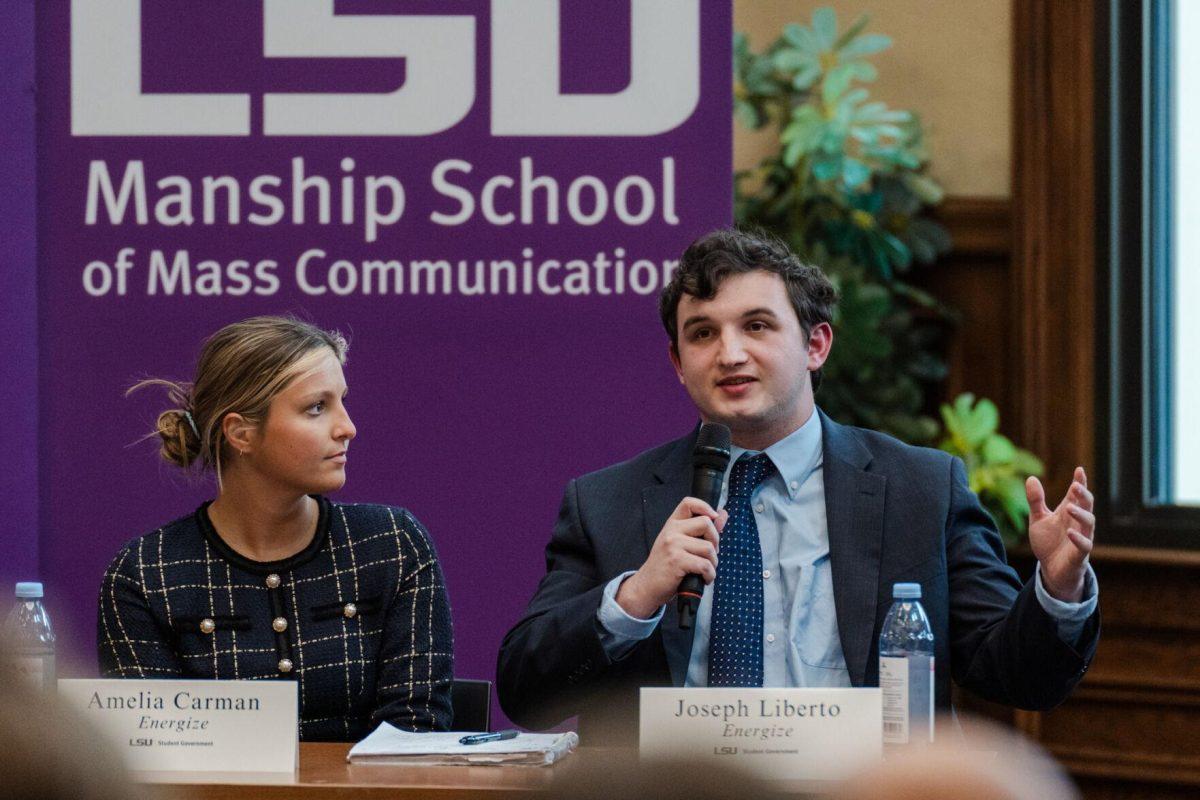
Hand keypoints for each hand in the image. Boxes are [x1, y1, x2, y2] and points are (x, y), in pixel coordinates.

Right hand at [616, 497, 727, 618]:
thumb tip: (723, 514)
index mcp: (672, 524)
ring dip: (713, 563)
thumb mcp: (680, 544)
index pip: (689, 503)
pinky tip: (703, 579)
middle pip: (706, 523)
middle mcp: (671, 531)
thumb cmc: (665, 567)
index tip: (713, 519)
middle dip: (715, 541)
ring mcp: (673, 545)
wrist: (646, 586)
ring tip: (705, 570)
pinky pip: (705, 565)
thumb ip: (702, 530)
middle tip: (709, 555)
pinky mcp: (677, 561)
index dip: (705, 507)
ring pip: (708, 547)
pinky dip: (709, 575)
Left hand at [1026, 467, 1094, 602]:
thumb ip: (1036, 500)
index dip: (1080, 482)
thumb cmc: (1049, 542)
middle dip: (1083, 495)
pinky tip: (1070, 532)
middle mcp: (1078, 523)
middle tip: (1076, 485)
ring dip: (1081, 514)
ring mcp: (1081, 538)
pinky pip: (1084, 546)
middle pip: (1087, 506)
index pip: (1077, 495)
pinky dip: (1079, 538)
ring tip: (1070, 507)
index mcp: (1069, 513)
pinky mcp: (1080, 555)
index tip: (1079, 470)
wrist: (1051, 570)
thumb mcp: (1038, 519)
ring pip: (1089, 523)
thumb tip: (1031, 478)